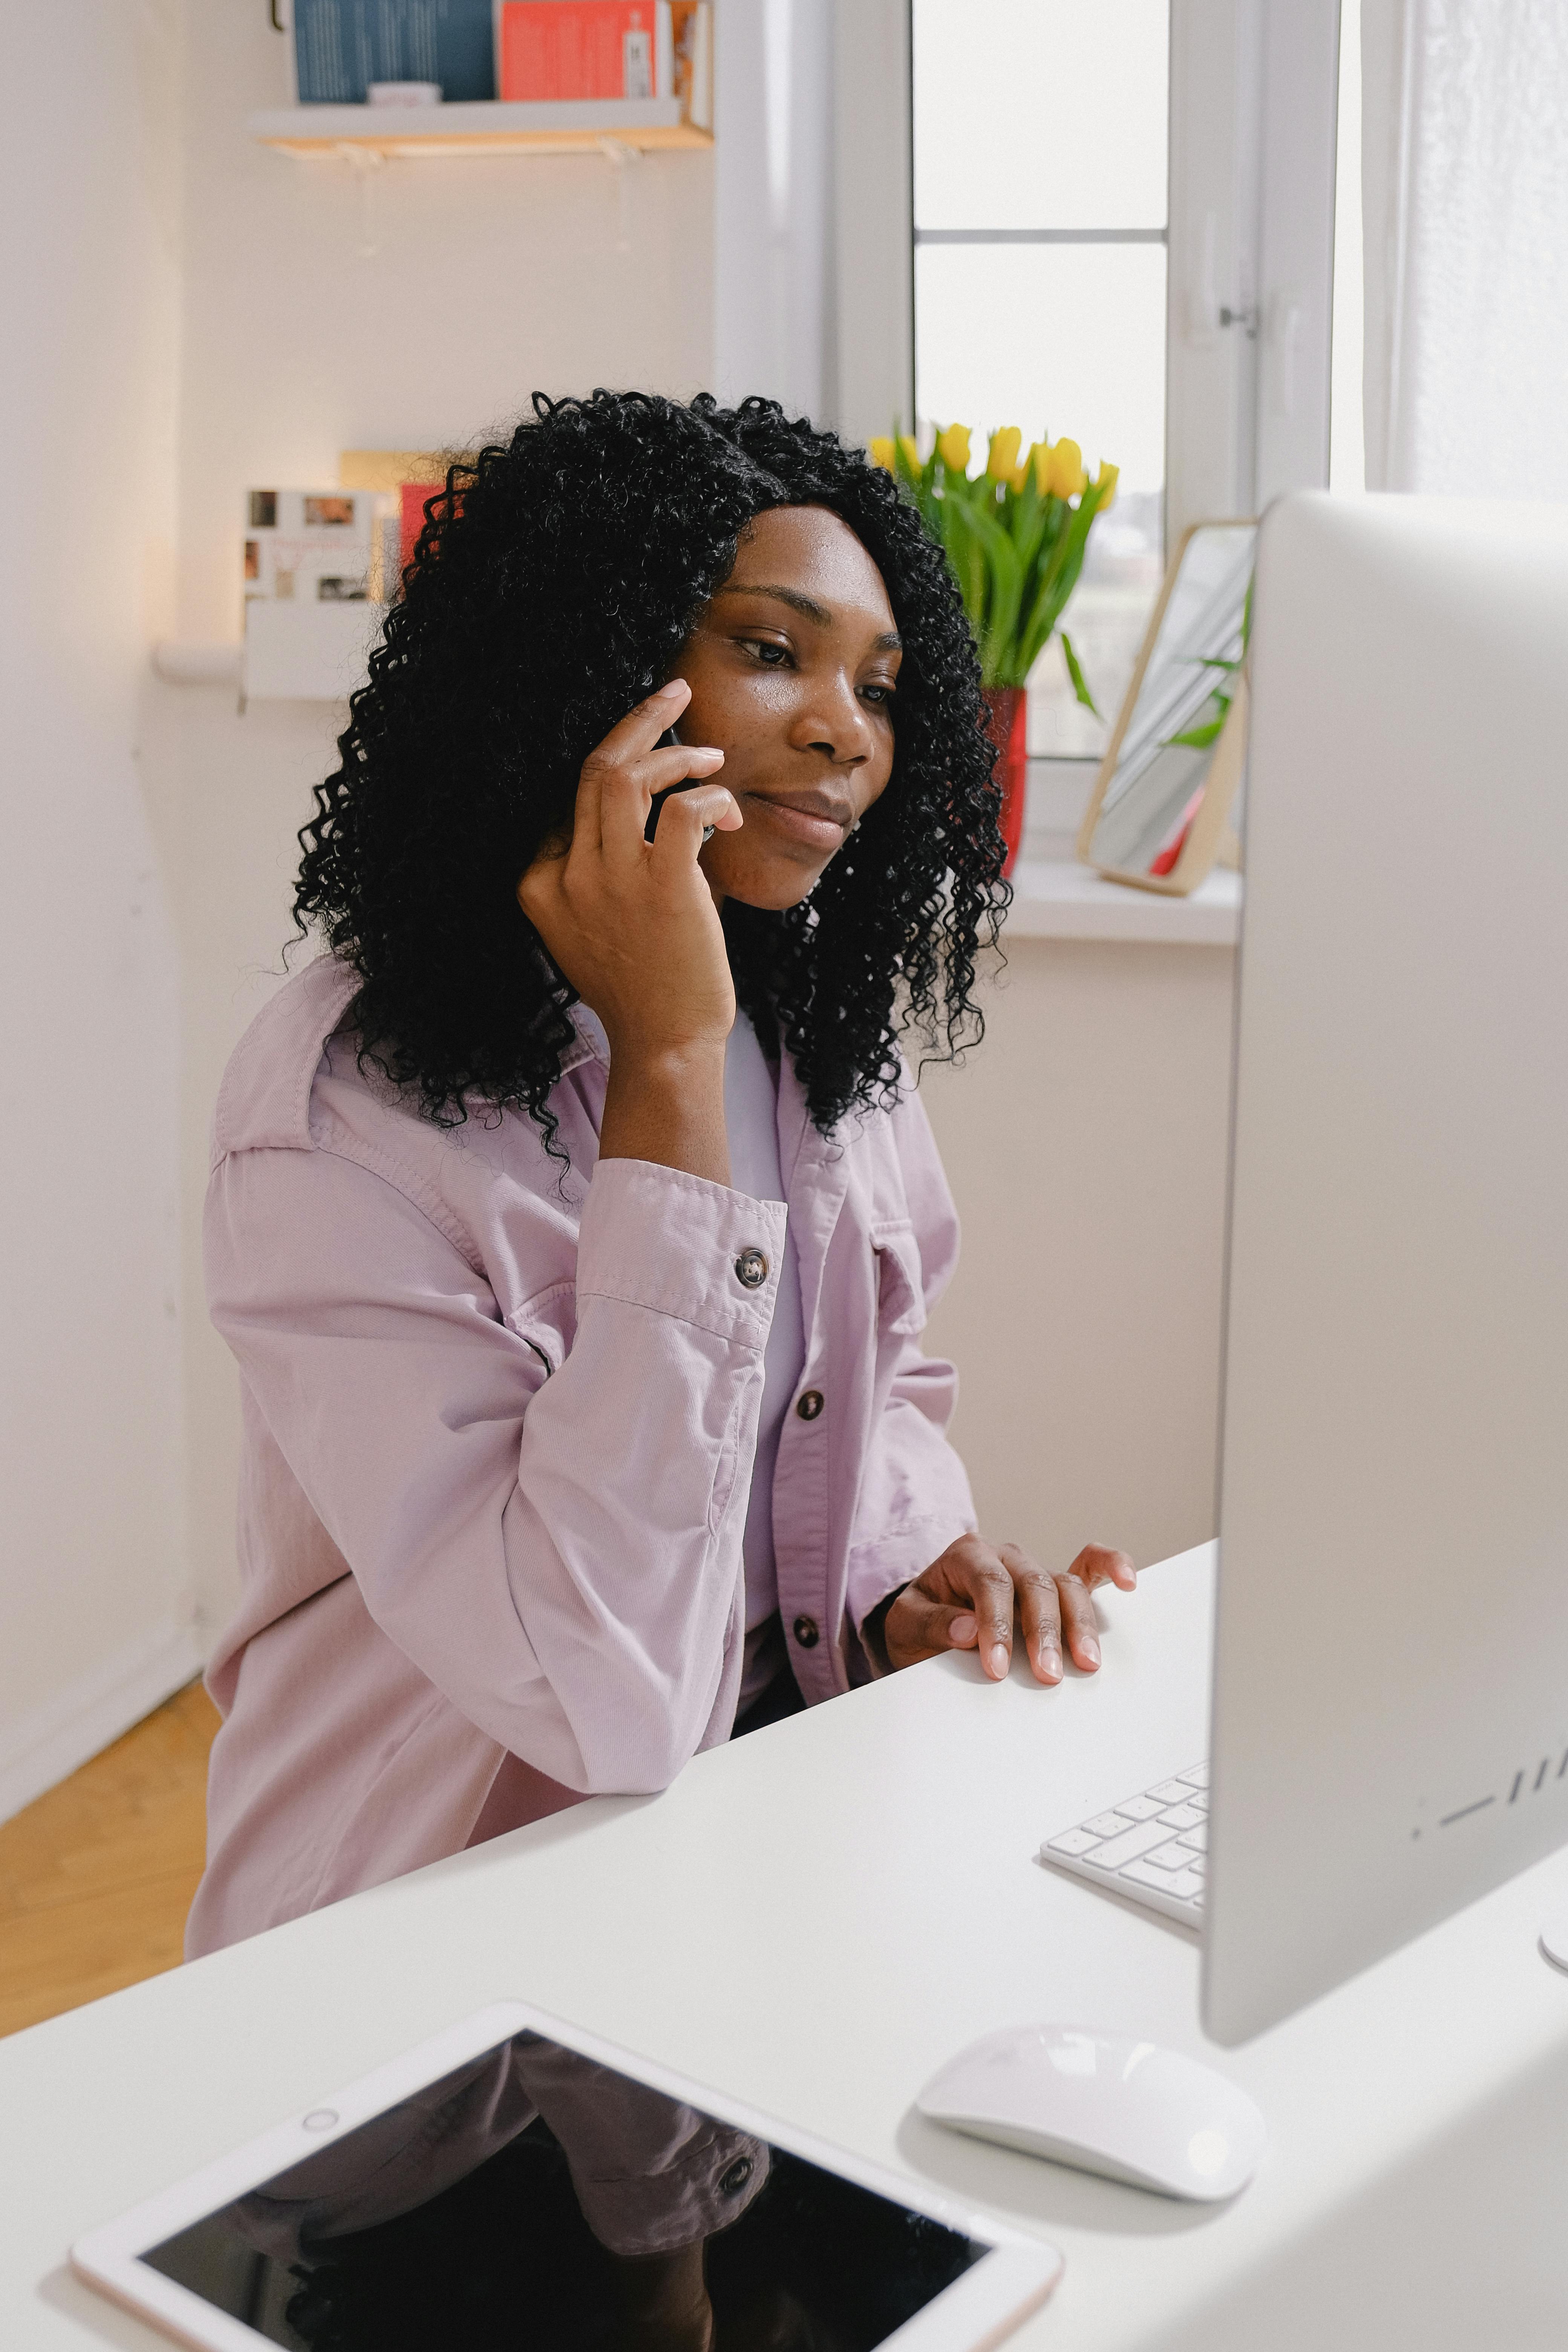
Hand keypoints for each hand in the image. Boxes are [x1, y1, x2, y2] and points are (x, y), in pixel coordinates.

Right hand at [517, 679, 743, 1183]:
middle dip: (637, 722)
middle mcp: (567, 876)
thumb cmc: (640, 990)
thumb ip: (593, 875)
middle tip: (673, 693)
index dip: (610, 767)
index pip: (565, 801)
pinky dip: (711, 799)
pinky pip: (684, 809)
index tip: (645, 753)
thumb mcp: (590, 930)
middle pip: (591, 770)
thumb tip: (636, 817)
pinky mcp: (663, 885)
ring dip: (674, 751)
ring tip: (708, 755)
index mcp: (538, 885)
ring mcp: (611, 879)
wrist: (665, 1045)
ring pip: (628, 775)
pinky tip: (728, 813)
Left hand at [882, 1537, 1136, 1683]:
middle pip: (1033, 1585)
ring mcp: (1033, 1569)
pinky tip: (1128, 1582)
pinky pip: (1088, 1567)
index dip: (996, 1625)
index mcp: (967, 1556)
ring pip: (1065, 1584)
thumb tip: (967, 1630)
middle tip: (1047, 1674)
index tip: (995, 1667)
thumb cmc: (920, 1621)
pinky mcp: (1054, 1586)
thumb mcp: (906, 1624)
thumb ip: (933, 1624)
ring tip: (1087, 1662)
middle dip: (1042, 1631)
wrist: (924, 1622)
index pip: (989, 1585)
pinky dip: (1110, 1567)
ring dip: (1079, 1624)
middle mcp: (1005, 1556)